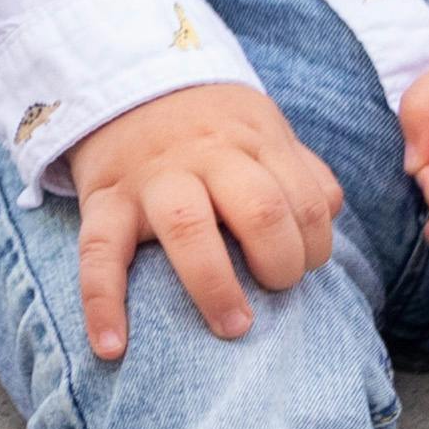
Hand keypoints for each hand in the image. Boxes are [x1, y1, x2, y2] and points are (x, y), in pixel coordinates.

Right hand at [59, 81, 341, 359]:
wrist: (121, 81)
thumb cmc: (206, 125)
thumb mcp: (259, 126)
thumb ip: (298, 167)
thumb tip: (329, 212)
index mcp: (252, 141)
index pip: (303, 199)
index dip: (317, 244)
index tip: (307, 267)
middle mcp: (205, 156)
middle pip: (258, 208)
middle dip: (281, 262)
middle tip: (278, 288)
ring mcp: (152, 179)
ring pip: (187, 225)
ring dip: (216, 284)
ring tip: (234, 327)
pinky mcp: (104, 201)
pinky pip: (99, 254)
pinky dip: (102, 304)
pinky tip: (112, 347)